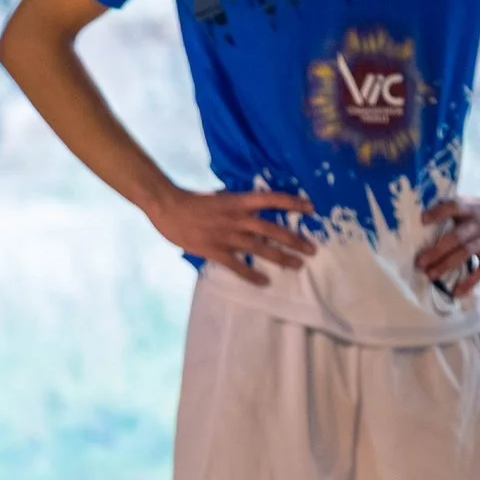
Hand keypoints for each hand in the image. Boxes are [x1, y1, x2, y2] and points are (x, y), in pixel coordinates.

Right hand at [144, 187, 315, 287]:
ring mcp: (227, 236)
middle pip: (272, 229)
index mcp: (238, 201)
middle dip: (294, 239)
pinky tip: (264, 282)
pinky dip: (252, 275)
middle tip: (312, 249)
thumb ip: (237, 204)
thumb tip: (253, 209)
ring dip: (281, 258)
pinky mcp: (215, 251)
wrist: (168, 207)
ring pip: (260, 249)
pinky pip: (237, 266)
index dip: (293, 203)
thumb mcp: (220, 196)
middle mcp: (237, 218)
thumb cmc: (192, 200)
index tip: (312, 208)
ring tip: (297, 265)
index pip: (272, 199)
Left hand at [416, 195, 479, 296]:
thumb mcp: (468, 204)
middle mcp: (478, 223)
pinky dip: (470, 282)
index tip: (423, 220)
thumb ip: (448, 210)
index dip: (439, 212)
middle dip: (437, 250)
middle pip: (456, 236)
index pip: (454, 207)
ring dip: (447, 265)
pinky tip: (457, 292)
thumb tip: (416, 220)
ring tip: (430, 276)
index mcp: (469, 208)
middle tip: (419, 263)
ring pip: (466, 252)